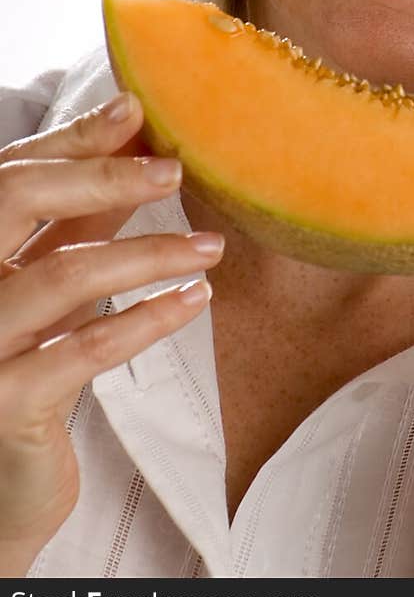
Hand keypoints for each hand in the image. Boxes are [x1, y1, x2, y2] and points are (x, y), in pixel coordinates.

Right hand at [0, 95, 224, 574]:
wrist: (5, 487)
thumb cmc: (31, 365)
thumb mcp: (54, 280)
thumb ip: (84, 217)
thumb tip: (137, 134)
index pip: (12, 171)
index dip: (74, 138)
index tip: (139, 108)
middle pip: (16, 198)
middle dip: (102, 175)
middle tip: (177, 168)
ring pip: (64, 273)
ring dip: (148, 251)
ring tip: (211, 246)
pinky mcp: (5, 403)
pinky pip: (84, 349)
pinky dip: (147, 319)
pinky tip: (193, 301)